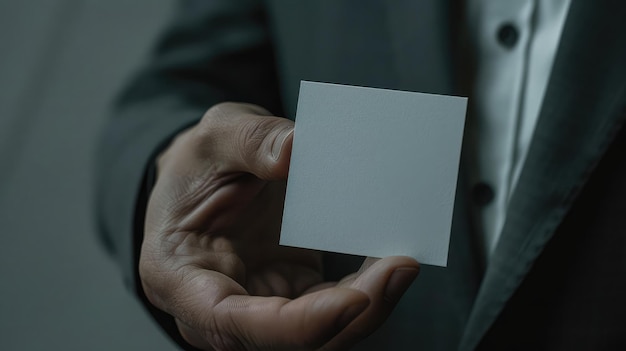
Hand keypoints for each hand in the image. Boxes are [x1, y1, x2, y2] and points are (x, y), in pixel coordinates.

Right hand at [140, 102, 419, 349]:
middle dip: (350, 315)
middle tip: (398, 268)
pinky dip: (364, 290)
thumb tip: (295, 150)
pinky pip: (332, 306)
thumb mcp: (213, 136)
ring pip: (319, 331)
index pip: (231, 323)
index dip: (294, 325)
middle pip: (287, 339)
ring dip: (367, 305)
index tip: (351, 301)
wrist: (207, 177)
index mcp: (181, 277)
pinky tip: (388, 261)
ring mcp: (259, 305)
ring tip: (402, 263)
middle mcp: (219, 307)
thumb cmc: (197, 167)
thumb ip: (249, 141)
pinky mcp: (290, 293)